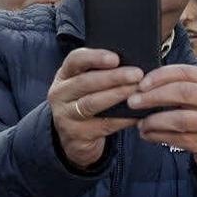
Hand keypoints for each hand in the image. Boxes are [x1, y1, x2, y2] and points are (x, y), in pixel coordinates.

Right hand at [50, 48, 142, 169]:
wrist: (75, 139)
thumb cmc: (87, 103)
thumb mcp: (86, 86)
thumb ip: (101, 74)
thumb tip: (131, 64)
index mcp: (64, 75)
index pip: (75, 60)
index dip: (95, 57)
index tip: (116, 58)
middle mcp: (59, 94)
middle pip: (85, 82)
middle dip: (113, 77)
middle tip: (137, 74)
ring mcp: (64, 116)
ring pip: (91, 103)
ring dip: (116, 95)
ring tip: (136, 90)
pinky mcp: (76, 135)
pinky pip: (102, 125)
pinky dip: (122, 119)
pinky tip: (136, 114)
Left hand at [134, 66, 196, 182]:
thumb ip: (185, 86)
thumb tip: (146, 84)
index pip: (185, 72)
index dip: (160, 76)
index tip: (141, 84)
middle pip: (183, 92)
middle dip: (153, 96)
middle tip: (133, 101)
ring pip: (179, 119)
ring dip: (154, 121)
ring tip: (140, 123)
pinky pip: (177, 139)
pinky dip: (158, 136)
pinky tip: (147, 135)